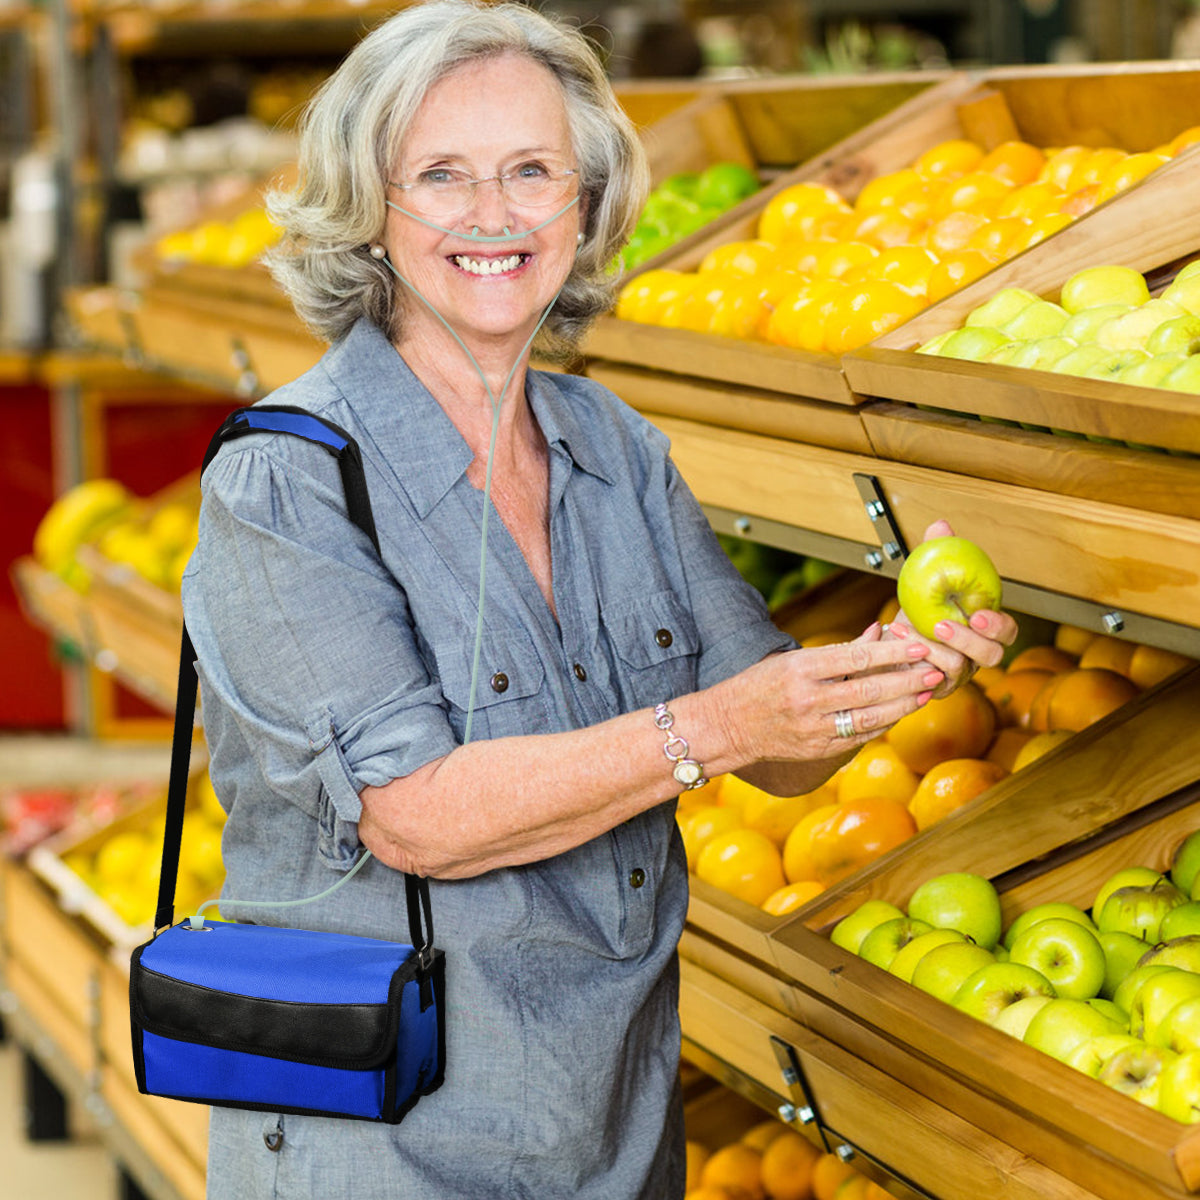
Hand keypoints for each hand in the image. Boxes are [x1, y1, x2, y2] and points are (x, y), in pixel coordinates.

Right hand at [727, 623, 943, 762]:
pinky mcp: (817, 750)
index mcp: (800, 669)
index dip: (890, 652)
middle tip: (935, 669)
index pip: (854, 658)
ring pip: (869, 717)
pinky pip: (860, 737)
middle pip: (868, 689)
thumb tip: (879, 631)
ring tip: (926, 691)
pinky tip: (901, 712)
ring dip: (903, 704)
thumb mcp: (793, 659)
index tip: (916, 644)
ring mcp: (813, 728)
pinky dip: (884, 724)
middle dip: (907, 679)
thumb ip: (840, 649)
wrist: (729, 725)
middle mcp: (807, 700)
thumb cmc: (760, 685)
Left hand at [886, 519, 1017, 696]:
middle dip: (972, 641)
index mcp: (983, 630)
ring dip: (932, 646)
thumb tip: (941, 526)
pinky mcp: (935, 686)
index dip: (999, 625)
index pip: (1007, 632)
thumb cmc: (915, 611)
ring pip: (960, 668)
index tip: (979, 614)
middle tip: (943, 624)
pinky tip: (898, 639)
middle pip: (993, 656)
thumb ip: (936, 555)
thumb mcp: (924, 581)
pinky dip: (914, 657)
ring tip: (908, 627)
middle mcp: (976, 655)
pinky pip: (931, 678)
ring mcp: (957, 674)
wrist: (888, 643)